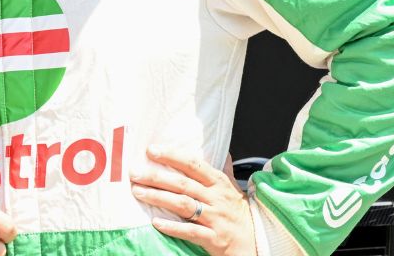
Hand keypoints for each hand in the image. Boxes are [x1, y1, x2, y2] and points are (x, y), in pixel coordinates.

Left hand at [130, 145, 255, 255]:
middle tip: (134, 173)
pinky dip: (173, 227)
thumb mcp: (234, 190)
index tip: (151, 150)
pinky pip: (191, 231)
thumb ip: (225, 170)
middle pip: (183, 184)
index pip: (193, 164)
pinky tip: (156, 222)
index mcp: (219, 183)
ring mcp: (216, 219)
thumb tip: (224, 150)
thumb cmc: (240, 214)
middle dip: (157, 177)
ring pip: (184, 205)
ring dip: (159, 198)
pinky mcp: (215, 239)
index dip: (172, 155)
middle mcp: (217, 199)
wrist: (258, 244)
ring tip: (138, 192)